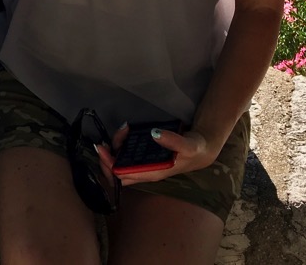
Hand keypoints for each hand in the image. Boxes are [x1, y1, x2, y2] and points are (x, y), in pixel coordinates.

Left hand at [98, 124, 216, 185]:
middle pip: (117, 171)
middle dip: (108, 156)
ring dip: (116, 147)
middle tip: (108, 138)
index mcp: (152, 173)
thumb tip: (154, 134)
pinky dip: (123, 143)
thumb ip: (173, 140)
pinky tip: (127, 130)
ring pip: (121, 161)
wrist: (202, 148)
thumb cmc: (195, 150)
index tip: (103, 148)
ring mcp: (145, 165)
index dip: (109, 164)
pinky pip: (128, 154)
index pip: (122, 175)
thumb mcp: (188, 145)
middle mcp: (145, 171)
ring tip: (123, 129)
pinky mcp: (146, 157)